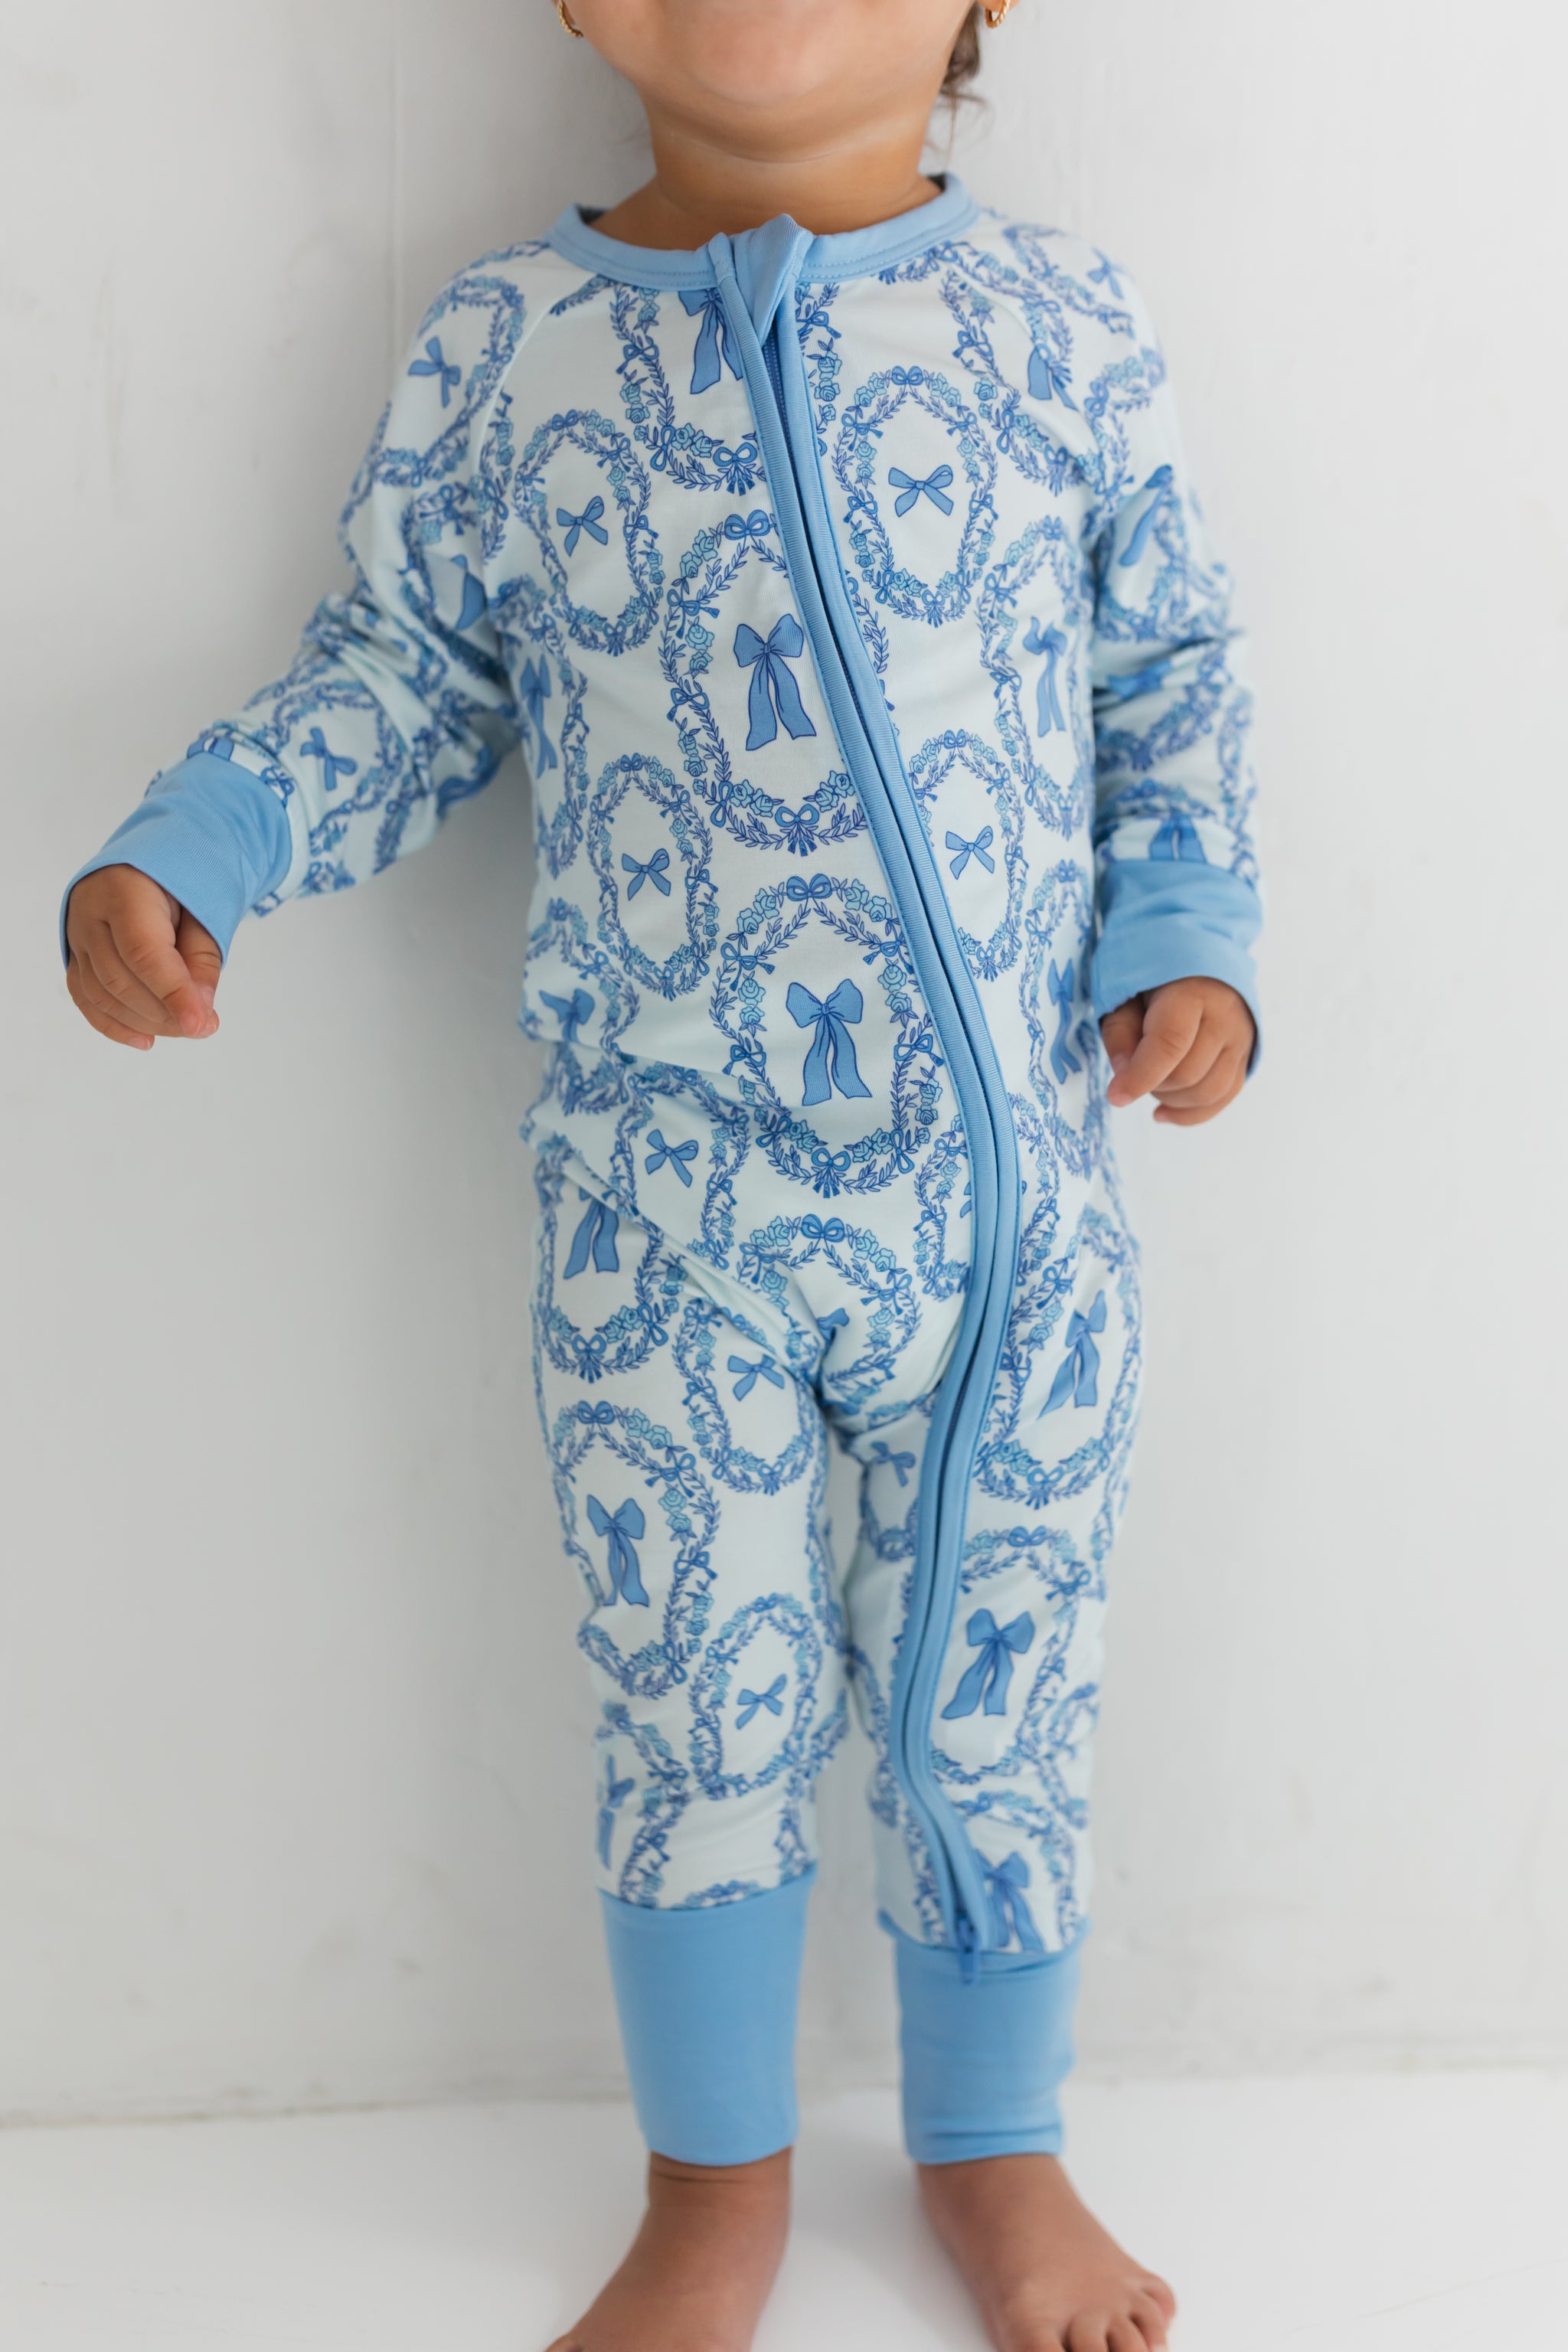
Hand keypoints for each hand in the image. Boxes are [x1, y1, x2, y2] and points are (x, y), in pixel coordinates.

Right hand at [64, 866, 221, 1049]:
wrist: (142, 864)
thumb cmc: (178, 884)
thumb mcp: (202, 910)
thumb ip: (202, 959)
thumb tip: (200, 1012)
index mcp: (122, 891)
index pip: (144, 952)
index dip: (173, 993)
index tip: (200, 1024)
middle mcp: (88, 914)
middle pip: (120, 979)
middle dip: (165, 1012)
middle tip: (204, 1025)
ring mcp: (75, 937)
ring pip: (102, 994)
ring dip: (146, 1022)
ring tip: (184, 1028)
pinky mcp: (73, 957)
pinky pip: (86, 999)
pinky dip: (115, 1025)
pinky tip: (146, 1040)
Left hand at [1100, 977, 1253, 1126]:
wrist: (1201, 965)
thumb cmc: (1155, 981)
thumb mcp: (1126, 994)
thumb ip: (1120, 1033)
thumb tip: (1125, 1076)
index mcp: (1191, 993)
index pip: (1171, 1043)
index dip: (1141, 1075)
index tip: (1115, 1096)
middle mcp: (1225, 1017)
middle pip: (1188, 1074)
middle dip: (1152, 1084)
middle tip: (1132, 1069)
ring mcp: (1241, 1039)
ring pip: (1208, 1092)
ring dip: (1170, 1099)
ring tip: (1150, 1082)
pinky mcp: (1245, 1057)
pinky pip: (1222, 1099)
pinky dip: (1189, 1114)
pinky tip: (1162, 1113)